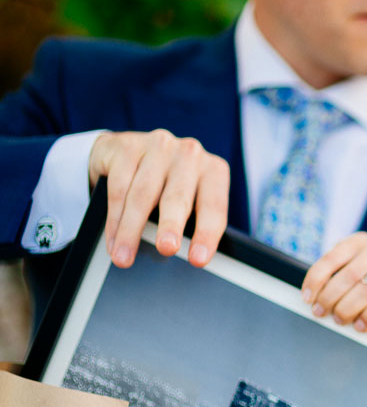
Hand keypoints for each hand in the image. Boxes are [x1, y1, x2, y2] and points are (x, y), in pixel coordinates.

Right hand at [89, 130, 229, 267]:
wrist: (128, 152)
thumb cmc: (167, 186)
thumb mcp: (187, 201)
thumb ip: (190, 223)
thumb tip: (187, 260)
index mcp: (213, 171)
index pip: (213, 206)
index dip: (206, 234)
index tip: (199, 259)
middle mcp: (190, 155)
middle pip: (178, 198)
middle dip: (171, 226)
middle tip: (166, 249)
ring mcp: (158, 147)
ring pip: (142, 196)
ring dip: (131, 231)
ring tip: (124, 258)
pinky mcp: (127, 146)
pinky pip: (118, 188)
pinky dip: (114, 219)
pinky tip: (112, 240)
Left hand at [302, 232, 366, 331]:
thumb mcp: (350, 257)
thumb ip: (333, 271)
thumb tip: (311, 298)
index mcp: (357, 241)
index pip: (331, 260)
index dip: (316, 281)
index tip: (307, 299)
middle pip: (350, 276)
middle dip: (331, 299)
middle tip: (321, 312)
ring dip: (349, 310)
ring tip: (339, 319)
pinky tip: (360, 324)